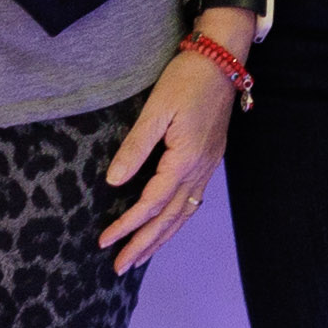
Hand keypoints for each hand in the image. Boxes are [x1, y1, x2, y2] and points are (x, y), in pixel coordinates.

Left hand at [104, 40, 243, 270]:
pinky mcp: (210, 160)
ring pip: (185, 213)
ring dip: (162, 238)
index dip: (127, 225)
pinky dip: (178, 221)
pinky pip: (193, 201)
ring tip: (141, 257)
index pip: (152, 202)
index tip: (105, 241)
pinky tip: (168, 227)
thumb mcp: (156, 109)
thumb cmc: (186, 80)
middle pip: (170, 218)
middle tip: (121, 267)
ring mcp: (208, 166)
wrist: (222, 60)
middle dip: (145, 244)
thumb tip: (114, 182)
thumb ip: (135, 147)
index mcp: (185, 159)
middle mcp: (200, 169)